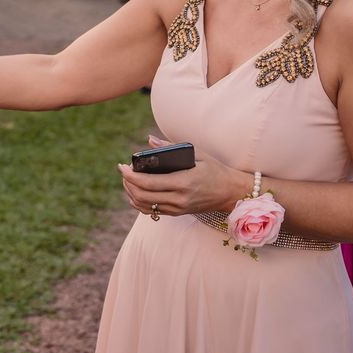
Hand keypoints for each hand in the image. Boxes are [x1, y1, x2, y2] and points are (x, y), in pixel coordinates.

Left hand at [117, 136, 247, 217]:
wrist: (231, 192)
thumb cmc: (215, 170)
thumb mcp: (198, 154)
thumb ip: (172, 147)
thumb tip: (149, 140)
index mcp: (184, 182)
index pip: (149, 182)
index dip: (131, 176)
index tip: (122, 166)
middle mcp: (179, 198)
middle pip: (143, 195)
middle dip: (128, 183)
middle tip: (124, 171)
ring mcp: (178, 208)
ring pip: (145, 205)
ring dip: (132, 193)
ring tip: (128, 180)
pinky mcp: (177, 213)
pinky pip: (152, 211)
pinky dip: (140, 203)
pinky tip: (136, 192)